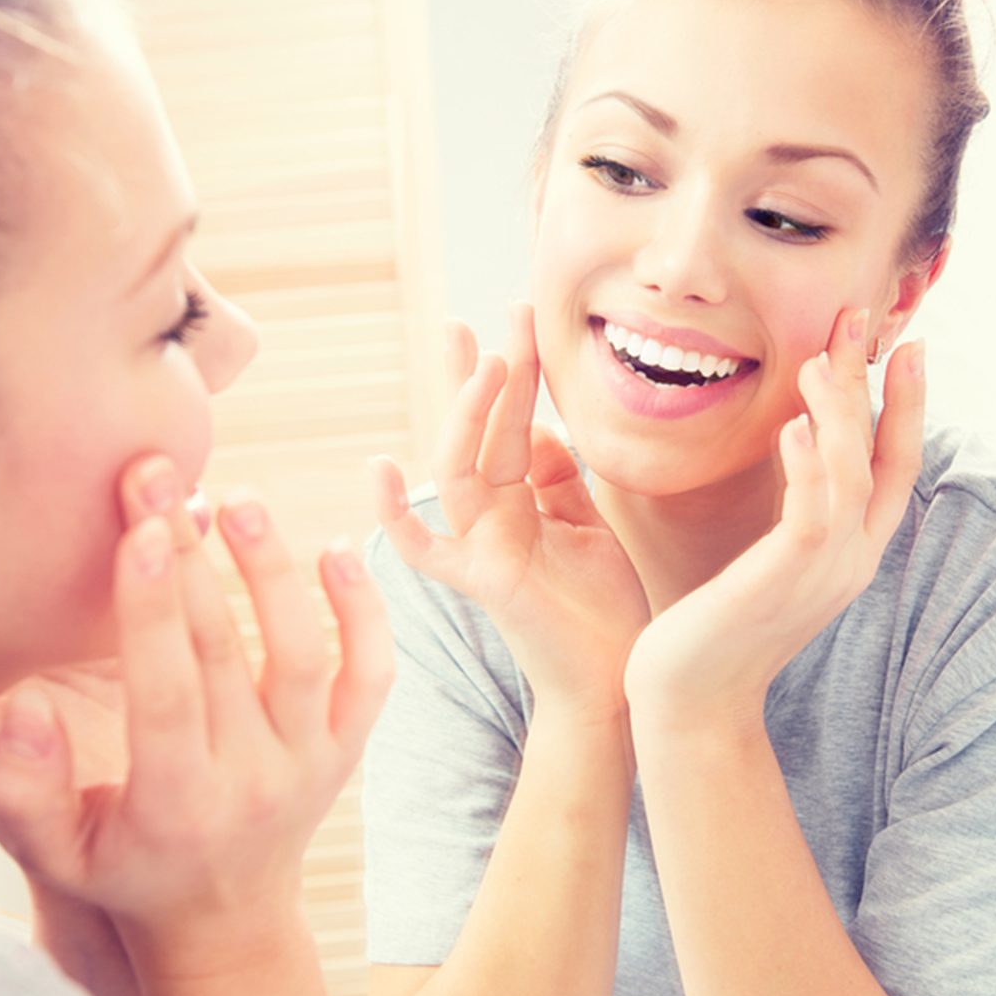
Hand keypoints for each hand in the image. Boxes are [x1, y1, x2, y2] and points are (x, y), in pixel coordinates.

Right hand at [0, 455, 393, 976]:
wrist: (226, 916)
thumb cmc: (129, 871)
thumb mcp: (58, 855)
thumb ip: (25, 793)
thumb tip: (24, 713)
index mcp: (178, 803)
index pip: (168, 690)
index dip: (151, 608)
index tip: (138, 529)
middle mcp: (255, 780)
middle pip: (226, 653)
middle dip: (190, 558)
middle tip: (163, 480)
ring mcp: (313, 762)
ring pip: (304, 653)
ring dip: (274, 571)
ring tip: (240, 500)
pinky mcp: (347, 748)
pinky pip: (371, 674)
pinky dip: (365, 612)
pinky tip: (336, 551)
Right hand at [370, 303, 648, 715]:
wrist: (617, 680)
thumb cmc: (603, 610)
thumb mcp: (587, 527)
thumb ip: (559, 480)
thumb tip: (541, 430)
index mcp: (518, 502)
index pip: (507, 424)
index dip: (510, 374)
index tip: (515, 320)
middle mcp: (491, 518)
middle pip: (477, 432)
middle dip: (484, 373)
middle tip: (493, 315)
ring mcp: (481, 545)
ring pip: (458, 468)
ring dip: (468, 414)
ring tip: (489, 361)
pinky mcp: (482, 580)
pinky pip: (425, 548)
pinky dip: (397, 515)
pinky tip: (378, 468)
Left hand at [624, 309, 924, 732]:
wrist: (689, 702)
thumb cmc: (712, 630)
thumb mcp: (762, 563)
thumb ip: (786, 513)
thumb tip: (789, 450)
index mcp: (844, 553)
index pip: (891, 468)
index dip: (902, 406)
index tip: (898, 346)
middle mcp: (849, 560)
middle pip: (882, 457)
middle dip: (876, 386)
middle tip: (862, 320)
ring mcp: (823, 573)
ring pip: (852, 474)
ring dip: (839, 412)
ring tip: (818, 360)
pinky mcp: (783, 580)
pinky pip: (812, 511)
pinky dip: (809, 464)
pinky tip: (791, 425)